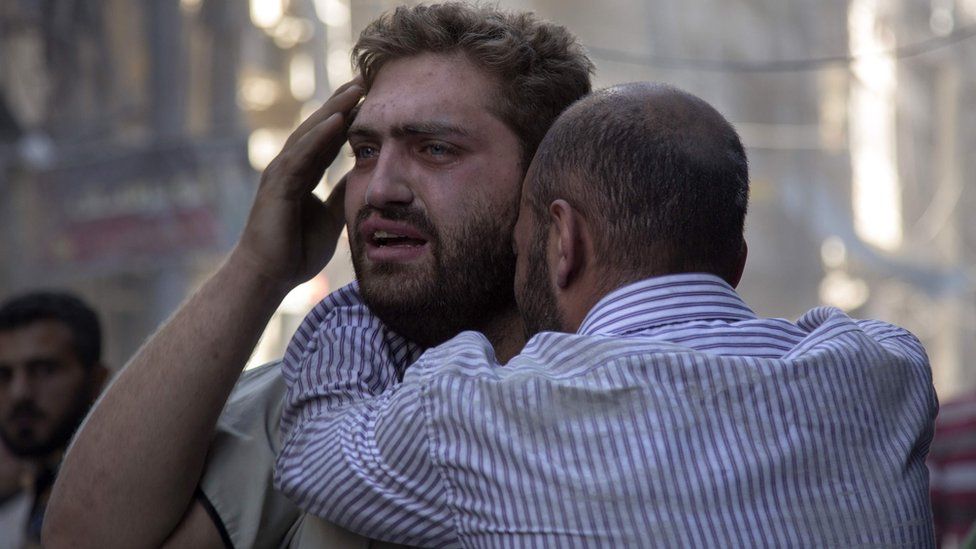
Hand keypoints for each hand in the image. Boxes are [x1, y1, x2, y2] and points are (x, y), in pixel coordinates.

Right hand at [233, 78, 363, 289]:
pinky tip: (337, 119)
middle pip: (320, 127)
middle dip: (344, 103)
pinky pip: (301, 154)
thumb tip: (361, 176)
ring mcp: (281, 172)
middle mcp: (290, 166)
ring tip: (356, 89)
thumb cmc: (296, 251)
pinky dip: (319, 136)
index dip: (351, 118)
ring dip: (334, 109)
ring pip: (310, 133)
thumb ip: (341, 194)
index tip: (375, 99)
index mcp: (304, 173)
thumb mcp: (331, 217)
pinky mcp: (278, 184)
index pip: (330, 138)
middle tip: (368, 79)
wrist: (269, 277)